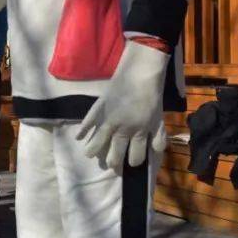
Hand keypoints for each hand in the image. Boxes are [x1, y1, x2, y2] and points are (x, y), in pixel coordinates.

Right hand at [75, 41, 169, 172]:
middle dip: (113, 162)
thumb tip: (156, 152)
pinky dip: (83, 130)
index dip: (134, 161)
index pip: (135, 156)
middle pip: (115, 154)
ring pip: (98, 142)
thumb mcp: (159, 119)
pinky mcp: (99, 108)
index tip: (132, 162)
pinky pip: (88, 122)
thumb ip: (158, 137)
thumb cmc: (152, 96)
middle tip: (111, 164)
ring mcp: (109, 119)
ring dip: (93, 151)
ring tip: (90, 156)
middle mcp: (122, 130)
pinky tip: (78, 137)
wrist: (140, 73)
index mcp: (139, 133)